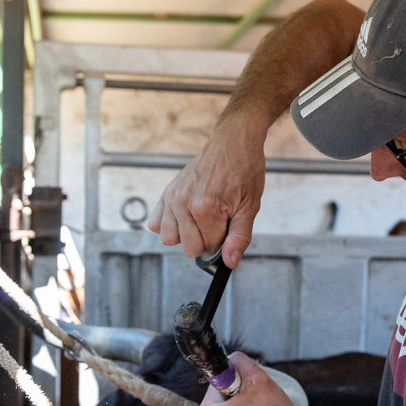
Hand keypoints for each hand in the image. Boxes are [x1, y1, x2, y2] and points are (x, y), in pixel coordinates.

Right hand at [148, 118, 265, 268]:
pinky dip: (169, 225)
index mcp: (206, 209)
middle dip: (205, 240)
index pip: (210, 248)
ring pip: (170, 240)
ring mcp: (172, 198)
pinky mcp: (167, 192)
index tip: (228, 228)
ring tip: (202, 220)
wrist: (232, 142)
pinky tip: (185, 216)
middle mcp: (184, 204)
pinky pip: (156, 223)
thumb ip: (239, 238)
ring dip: (186, 235)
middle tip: (218, 221)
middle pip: (189, 248)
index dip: (223, 242)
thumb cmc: (244, 170)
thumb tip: (230, 263)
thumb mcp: (249, 207)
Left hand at [199, 352, 308, 405]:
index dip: (237, 375)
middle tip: (260, 392)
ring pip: (237, 404)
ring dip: (251, 399)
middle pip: (227, 392)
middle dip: (244, 388)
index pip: (218, 379)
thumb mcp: (258, 379)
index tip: (251, 382)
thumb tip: (234, 357)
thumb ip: (242, 362)